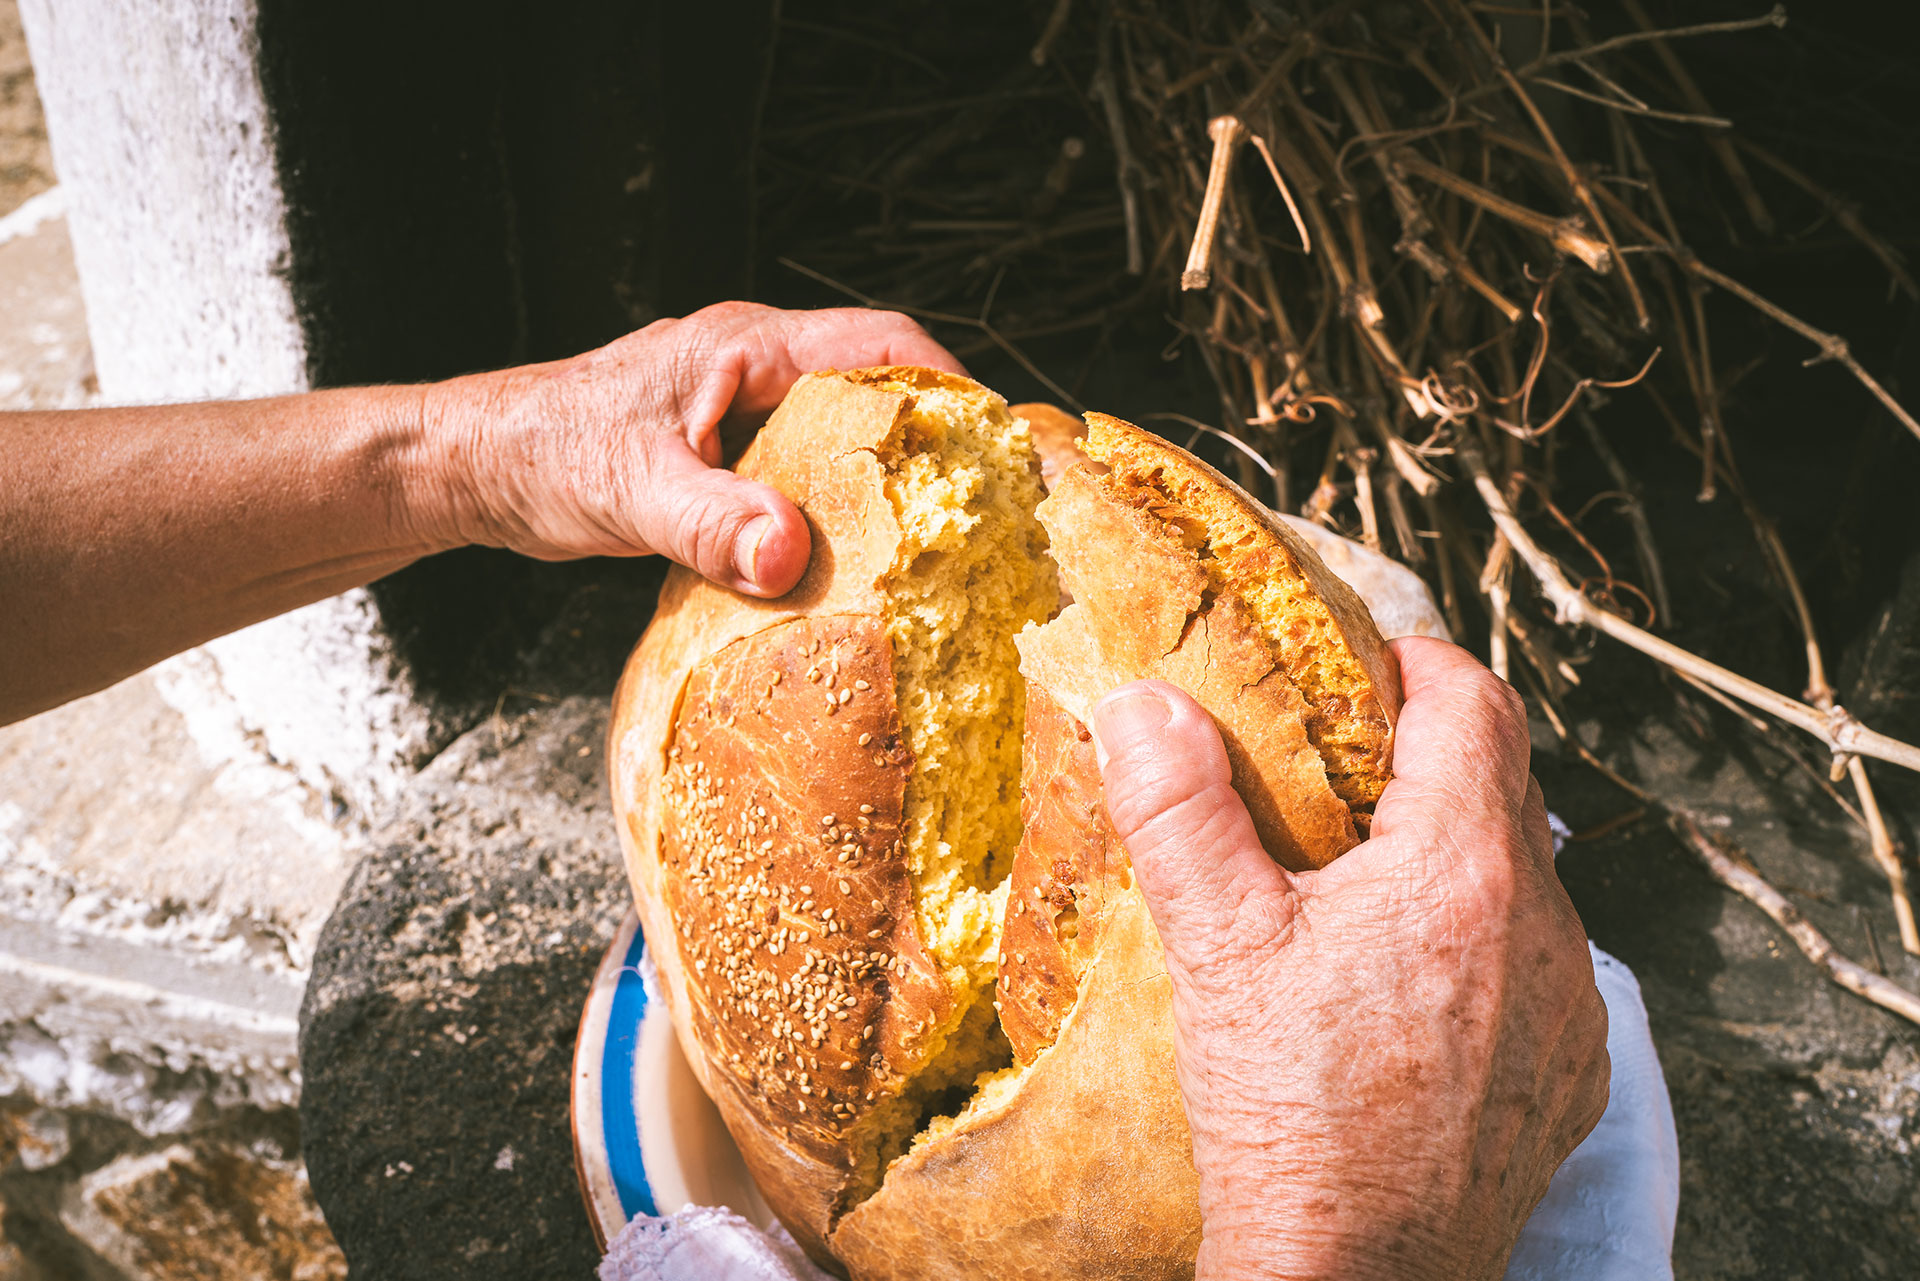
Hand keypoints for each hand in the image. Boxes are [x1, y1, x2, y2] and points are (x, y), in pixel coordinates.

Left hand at [420, 301, 961, 594]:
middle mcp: (754, 368)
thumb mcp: (631, 492)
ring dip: (887, 478)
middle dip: (936, 438)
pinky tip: (852, 561)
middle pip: (876, 388)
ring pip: (842, 433)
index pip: (880, 345)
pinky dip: (837, 506)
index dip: (950, 388)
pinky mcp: (724, 453)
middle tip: (986, 505)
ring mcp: (740, 410)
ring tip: (941, 539)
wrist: (472, 468)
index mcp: (746, 348)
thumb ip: (711, 523)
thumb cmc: (540, 455)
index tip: (1000, 446)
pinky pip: (805, 470)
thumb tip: (788, 557)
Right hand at [1090, 637, 1608, 1280]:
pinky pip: (1538, 967)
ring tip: (1360, 882)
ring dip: (1454, 856)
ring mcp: (1570, 1005)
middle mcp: (1543, 925)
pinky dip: (1482, 946)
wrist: (1354, 1276)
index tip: (1360, 669)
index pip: (1472, 704)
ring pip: (1522, 880)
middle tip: (1338, 766)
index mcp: (1461, 867)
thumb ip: (1179, 808)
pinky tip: (1404, 987)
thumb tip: (1144, 701)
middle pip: (1503, 784)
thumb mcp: (1217, 946)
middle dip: (1426, 755)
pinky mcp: (1570, 1073)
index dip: (1415, 666)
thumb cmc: (1289, 1115)